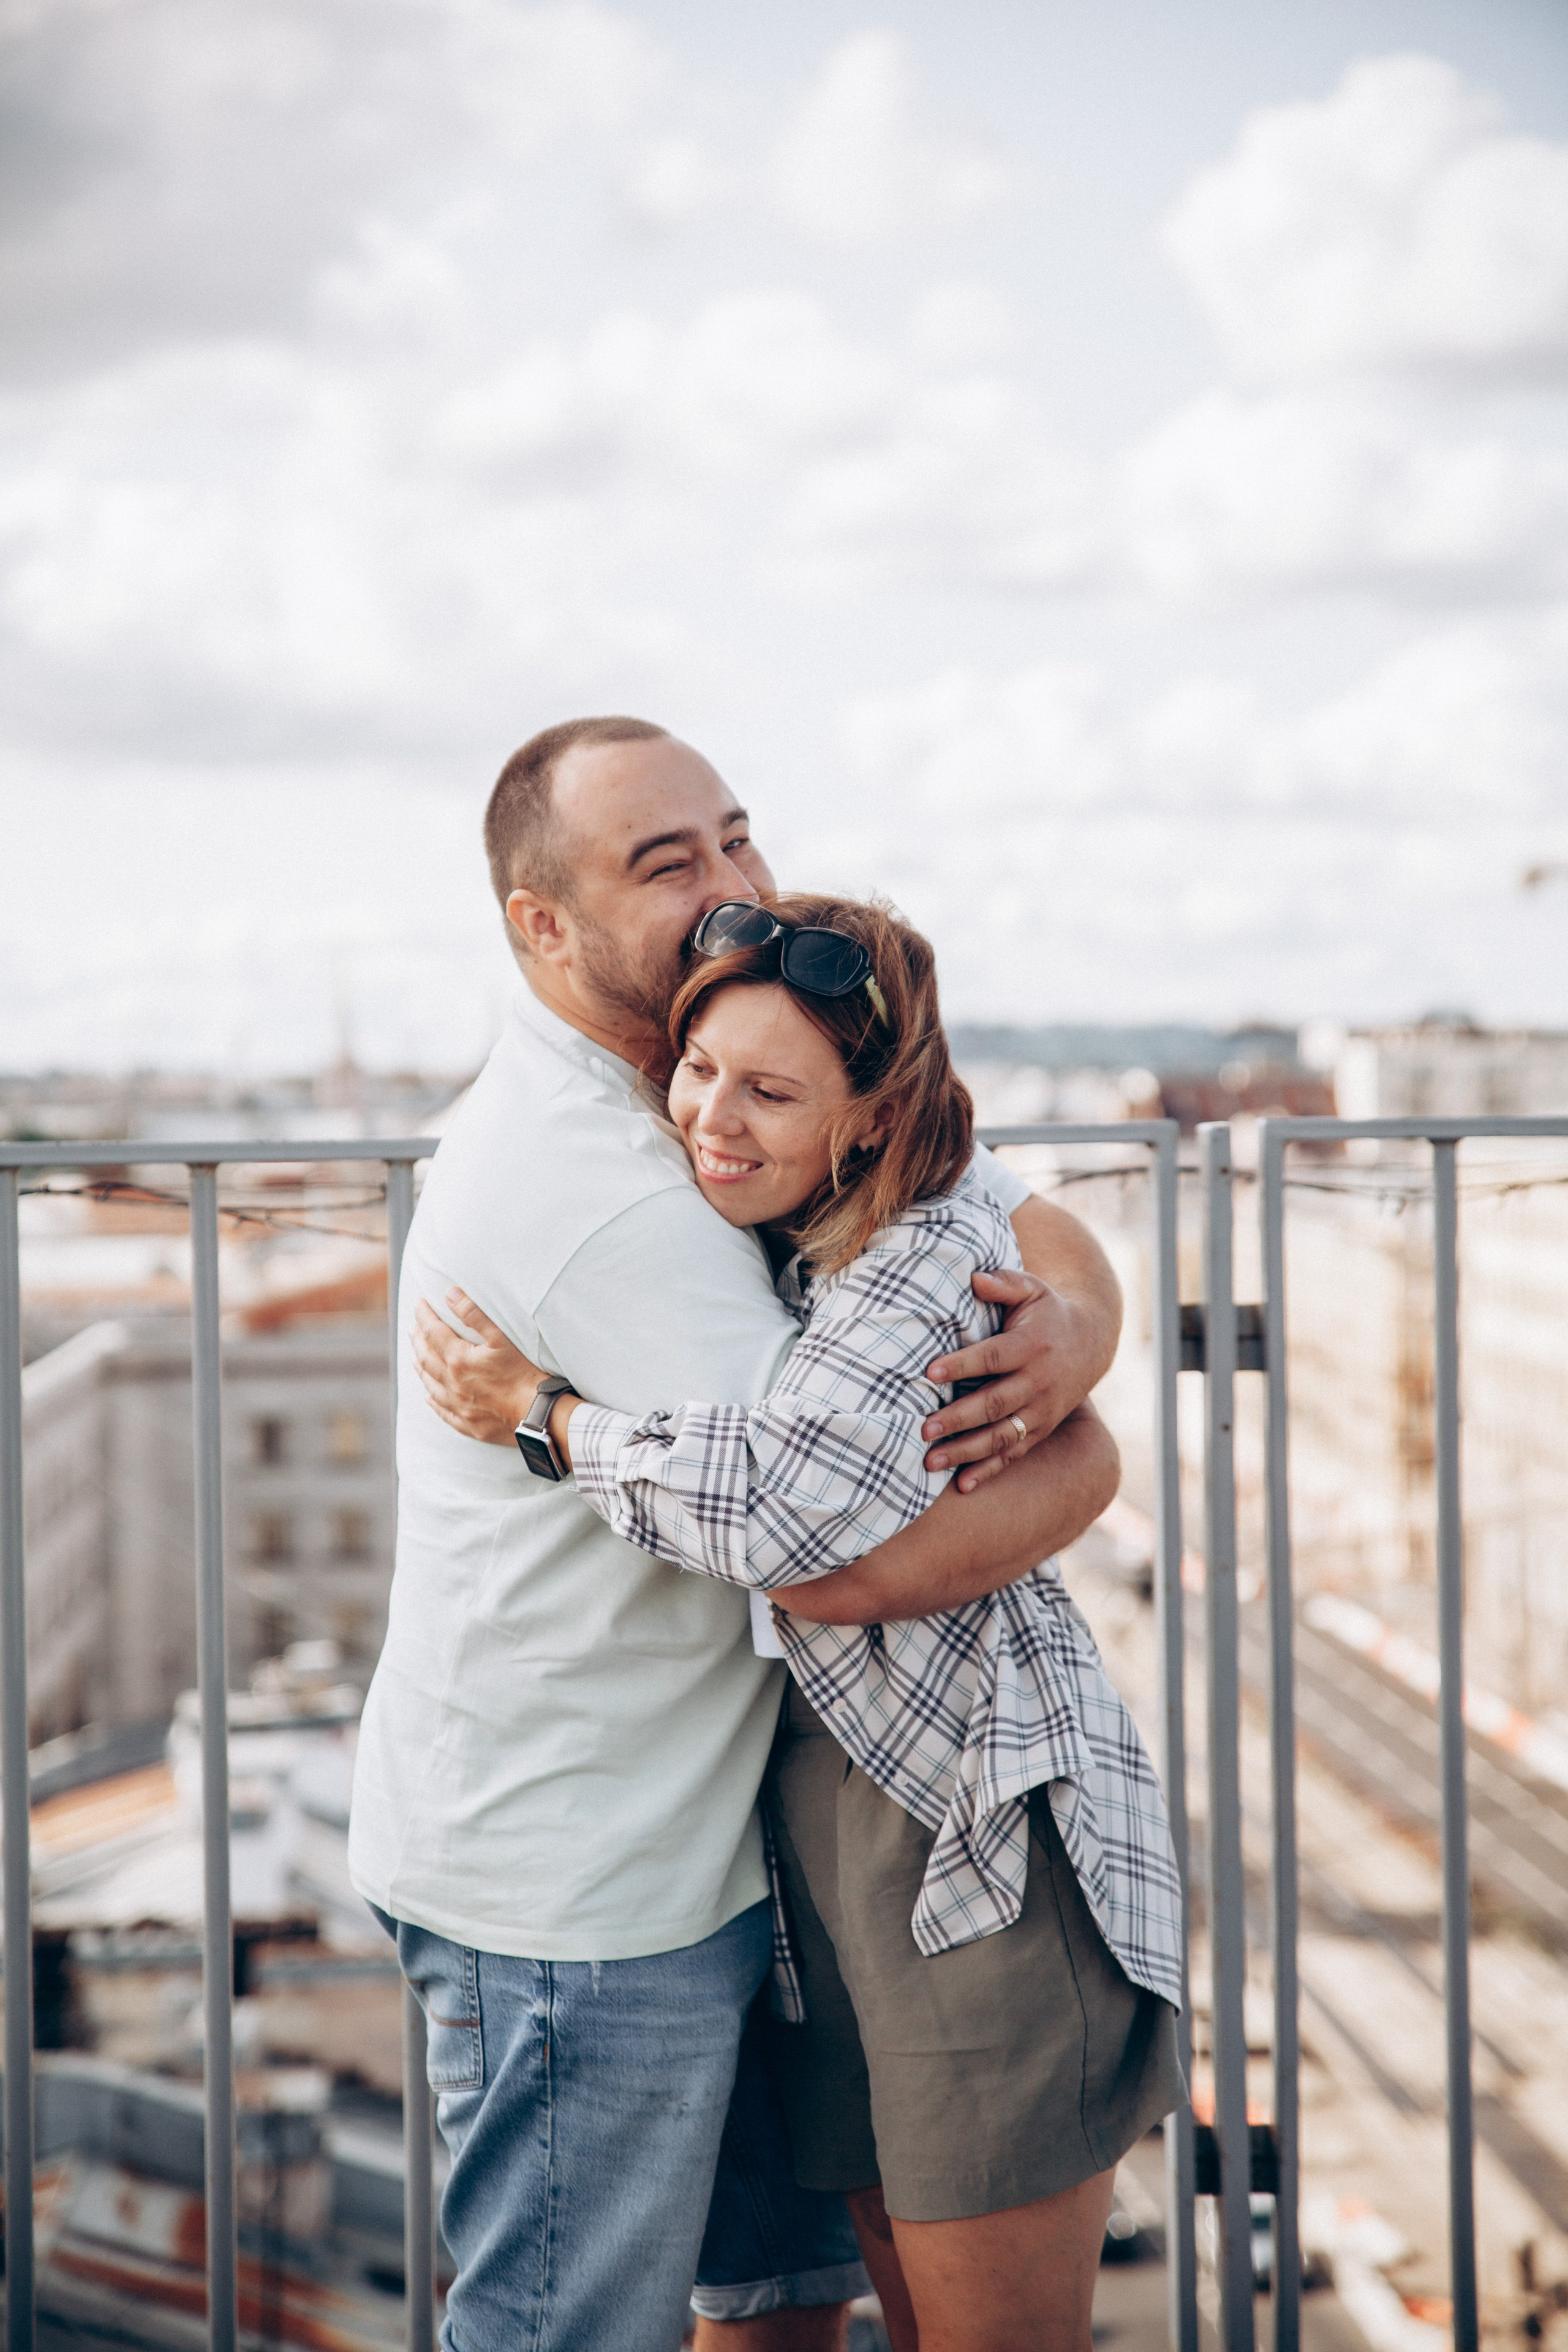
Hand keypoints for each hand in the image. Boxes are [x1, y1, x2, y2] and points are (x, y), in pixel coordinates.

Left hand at [411, 1290, 543, 1446]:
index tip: (418, 1303)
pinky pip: (443, 1411)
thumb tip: (450, 1294)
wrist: (537, 1413)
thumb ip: (473, 1314)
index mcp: (458, 1360)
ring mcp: (459, 1406)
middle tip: (413, 1327)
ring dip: (421, 1368)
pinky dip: (433, 1401)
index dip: (423, 1315)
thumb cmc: (523, 1373)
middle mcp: (452, 1384)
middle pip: (426, 1357)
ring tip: (415, 1357)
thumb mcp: (500, 1338)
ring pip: (431, 1384)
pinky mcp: (468, 1423)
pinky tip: (428, 1397)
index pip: (433, 1332)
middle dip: (418, 1339)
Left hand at [921, 1271, 1106, 1493]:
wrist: (1091, 1344)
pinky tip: (962, 1484)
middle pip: (994, 1404)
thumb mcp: (1032, 1289)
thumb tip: (974, 1277)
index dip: (962, 1365)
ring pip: (1001, 1436)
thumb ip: (1004, 1282)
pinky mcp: (1040, 1430)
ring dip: (965, 1451)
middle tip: (923, 1429)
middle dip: (957, 1419)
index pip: (993, 1357)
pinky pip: (1013, 1454)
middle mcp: (1038, 1382)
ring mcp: (1041, 1411)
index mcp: (1031, 1346)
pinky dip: (989, 1471)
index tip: (929, 1371)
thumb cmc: (1047, 1313)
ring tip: (930, 1462)